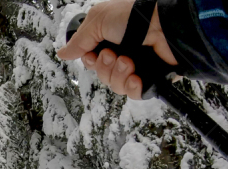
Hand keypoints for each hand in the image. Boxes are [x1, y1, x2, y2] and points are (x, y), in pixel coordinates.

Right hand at [57, 0, 177, 99]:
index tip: (94, 55)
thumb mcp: (98, 21)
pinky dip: (133, 87)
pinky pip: (133, 94)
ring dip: (119, 74)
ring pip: (116, 86)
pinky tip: (136, 77)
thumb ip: (79, 41)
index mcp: (110, 40)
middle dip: (105, 67)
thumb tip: (62, 53)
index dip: (90, 62)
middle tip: (114, 54)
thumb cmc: (134, 16)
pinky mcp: (151, 78)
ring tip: (129, 62)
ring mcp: (138, 67)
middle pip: (102, 75)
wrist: (165, 24)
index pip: (92, 61)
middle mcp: (123, 54)